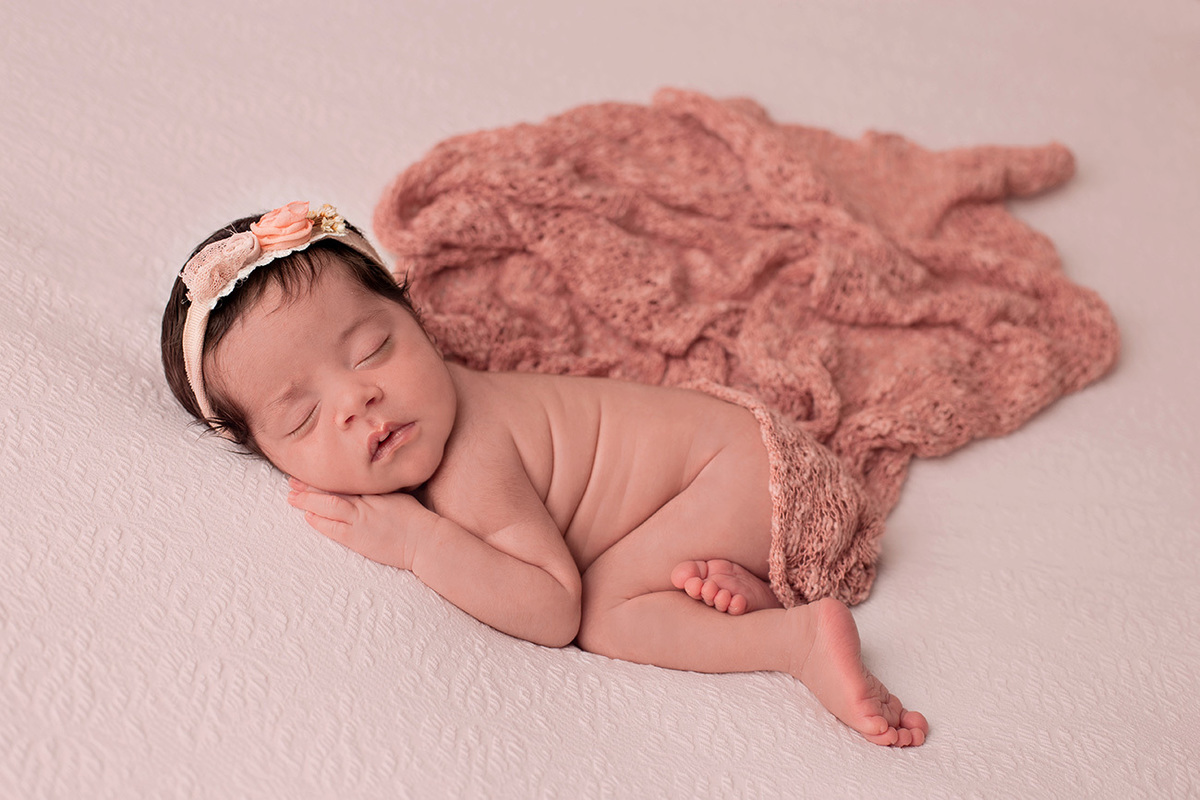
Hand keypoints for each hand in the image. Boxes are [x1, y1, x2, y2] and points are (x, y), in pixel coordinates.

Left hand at [286, 477, 429, 569]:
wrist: (426, 541)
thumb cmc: (417, 520)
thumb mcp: (399, 498)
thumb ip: (381, 492)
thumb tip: (367, 487)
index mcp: (377, 490)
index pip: (346, 480)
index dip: (326, 477)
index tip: (311, 470)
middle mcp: (367, 502)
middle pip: (333, 490)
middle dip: (311, 486)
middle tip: (292, 481)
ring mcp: (362, 520)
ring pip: (329, 506)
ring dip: (308, 501)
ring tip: (292, 497)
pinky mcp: (359, 539)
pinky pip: (334, 528)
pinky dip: (320, 521)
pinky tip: (308, 516)